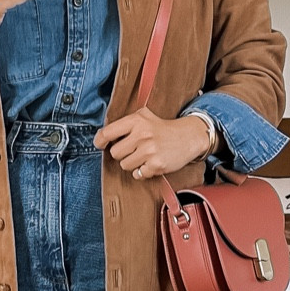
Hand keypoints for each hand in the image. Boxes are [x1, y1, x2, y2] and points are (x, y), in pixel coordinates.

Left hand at [93, 108, 210, 178]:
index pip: (108, 132)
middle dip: (122, 153)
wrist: (189, 136)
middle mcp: (142, 135)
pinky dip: (143, 171)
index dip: (100, 140)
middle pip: (115, 153)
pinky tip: (151, 162)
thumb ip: (125, 123)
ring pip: (125, 165)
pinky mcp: (156, 165)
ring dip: (132, 163)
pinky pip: (138, 174)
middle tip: (134, 149)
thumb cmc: (163, 128)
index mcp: (137, 120)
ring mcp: (150, 151)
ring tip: (144, 155)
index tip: (100, 144)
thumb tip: (103, 135)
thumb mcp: (145, 116)